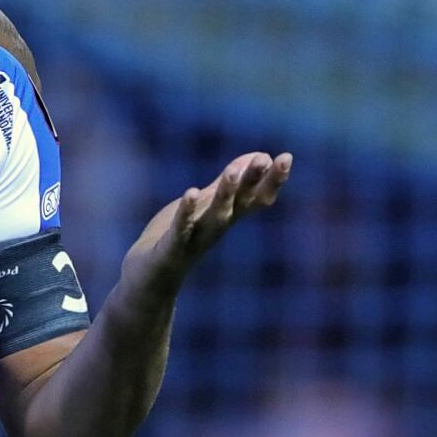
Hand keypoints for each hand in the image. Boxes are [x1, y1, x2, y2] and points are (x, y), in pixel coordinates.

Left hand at [120, 151, 292, 297]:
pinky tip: (190, 192)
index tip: (286, 157)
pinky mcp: (172, 250)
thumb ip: (229, 184)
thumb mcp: (207, 207)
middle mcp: (217, 229)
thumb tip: (258, 157)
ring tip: (232, 171)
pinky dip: (186, 213)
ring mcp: (196, 240)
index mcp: (226, 217)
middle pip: (240, 204)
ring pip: (216, 216)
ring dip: (226, 195)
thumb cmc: (181, 239)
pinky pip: (181, 230)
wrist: (150, 280)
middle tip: (267, 159)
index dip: (272, 180)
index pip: (256, 198)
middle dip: (253, 181)